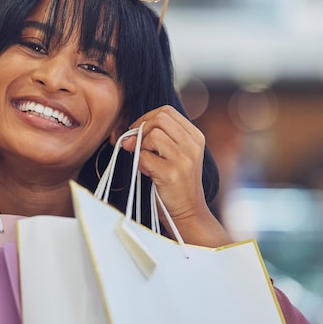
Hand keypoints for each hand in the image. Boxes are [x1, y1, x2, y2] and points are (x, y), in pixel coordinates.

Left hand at [120, 105, 231, 246]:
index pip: (167, 111)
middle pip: (160, 118)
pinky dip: (140, 163)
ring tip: (146, 161)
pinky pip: (144, 156)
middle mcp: (193, 145)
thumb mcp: (173, 154)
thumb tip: (127, 134)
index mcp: (195, 136)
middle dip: (142, 130)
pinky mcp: (172, 173)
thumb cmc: (175, 182)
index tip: (138, 132)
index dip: (147, 118)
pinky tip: (147, 172)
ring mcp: (184, 159)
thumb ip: (156, 138)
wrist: (187, 212)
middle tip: (137, 146)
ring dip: (141, 147)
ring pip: (152, 135)